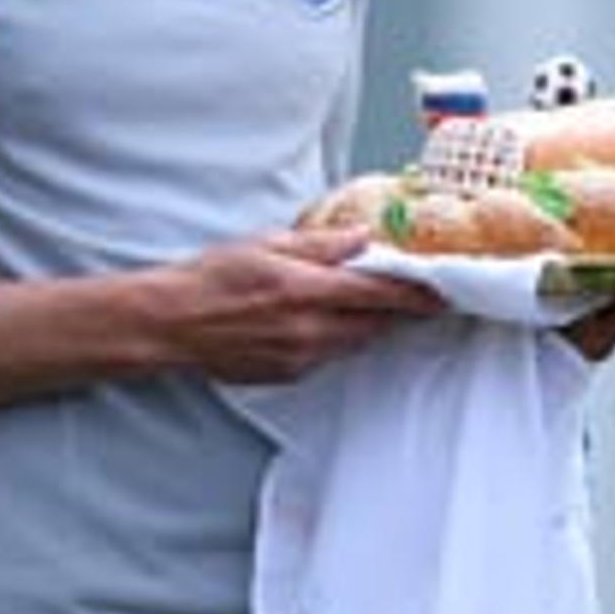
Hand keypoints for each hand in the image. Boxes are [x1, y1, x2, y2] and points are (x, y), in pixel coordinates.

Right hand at [150, 225, 441, 383]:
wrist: (170, 324)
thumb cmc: (211, 278)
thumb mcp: (266, 244)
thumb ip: (320, 244)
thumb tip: (362, 238)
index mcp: (304, 291)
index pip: (379, 294)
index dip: (417, 294)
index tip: (444, 291)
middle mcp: (308, 330)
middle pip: (377, 324)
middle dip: (402, 312)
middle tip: (424, 298)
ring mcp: (299, 358)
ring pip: (356, 343)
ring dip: (373, 326)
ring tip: (379, 307)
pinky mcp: (289, 375)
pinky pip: (330, 357)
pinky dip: (340, 339)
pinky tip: (332, 324)